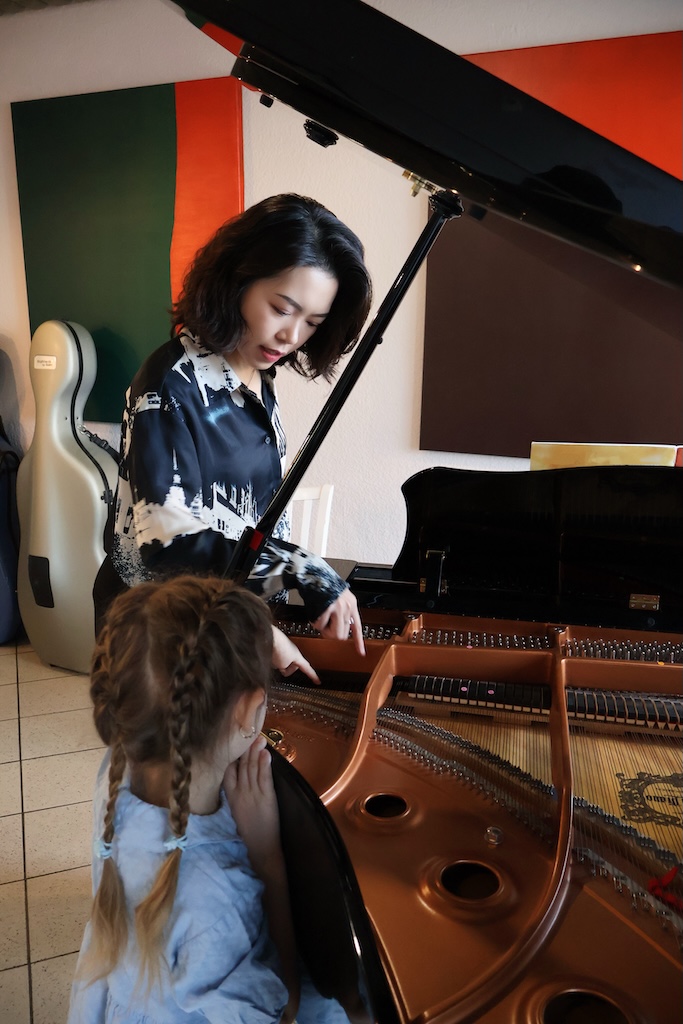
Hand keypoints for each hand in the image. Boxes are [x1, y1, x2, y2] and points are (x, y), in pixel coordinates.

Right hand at [223, 735, 280, 875]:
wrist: (261, 846)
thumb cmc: (249, 828)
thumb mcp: (237, 809)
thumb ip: (237, 792)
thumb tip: (239, 774)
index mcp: (231, 797)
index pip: (228, 772)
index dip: (232, 756)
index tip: (235, 742)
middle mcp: (240, 793)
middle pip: (242, 767)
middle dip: (246, 749)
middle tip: (249, 731)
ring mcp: (253, 794)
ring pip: (252, 769)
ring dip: (255, 752)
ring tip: (258, 737)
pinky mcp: (266, 797)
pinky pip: (264, 777)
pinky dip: (265, 764)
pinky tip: (266, 753)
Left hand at [271, 626, 319, 683]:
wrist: (269, 637)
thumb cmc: (279, 648)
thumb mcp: (283, 665)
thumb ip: (284, 670)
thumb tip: (280, 667)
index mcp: (298, 656)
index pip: (308, 669)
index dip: (313, 676)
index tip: (318, 681)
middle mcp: (293, 652)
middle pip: (292, 667)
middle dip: (286, 669)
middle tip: (281, 669)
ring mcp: (285, 648)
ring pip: (282, 663)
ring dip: (278, 664)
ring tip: (274, 659)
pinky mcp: (277, 646)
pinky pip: (276, 658)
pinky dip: (273, 659)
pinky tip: (270, 656)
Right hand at [312, 588, 365, 655]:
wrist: (313, 573)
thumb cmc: (323, 586)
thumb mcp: (340, 598)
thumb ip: (342, 613)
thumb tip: (338, 630)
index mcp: (352, 604)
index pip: (357, 627)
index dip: (358, 642)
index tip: (361, 653)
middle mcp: (347, 607)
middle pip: (342, 636)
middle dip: (331, 633)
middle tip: (325, 625)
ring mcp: (338, 608)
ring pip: (333, 634)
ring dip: (324, 630)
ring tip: (320, 619)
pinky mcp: (327, 608)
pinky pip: (320, 626)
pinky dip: (315, 622)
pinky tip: (315, 613)